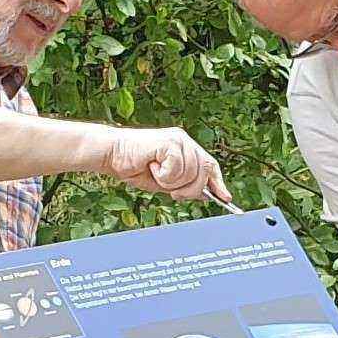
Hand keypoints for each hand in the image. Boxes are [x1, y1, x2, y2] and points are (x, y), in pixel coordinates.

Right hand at [106, 126, 232, 205]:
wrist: (112, 155)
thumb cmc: (134, 167)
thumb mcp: (164, 182)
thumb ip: (184, 185)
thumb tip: (205, 195)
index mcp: (185, 148)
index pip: (210, 165)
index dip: (218, 182)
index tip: (225, 197)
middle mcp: (185, 141)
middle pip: (204, 172)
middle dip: (190, 189)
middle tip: (171, 191)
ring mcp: (179, 140)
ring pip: (191, 173)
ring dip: (172, 182)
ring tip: (155, 172)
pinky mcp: (170, 142)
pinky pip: (177, 169)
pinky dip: (164, 175)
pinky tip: (152, 166)